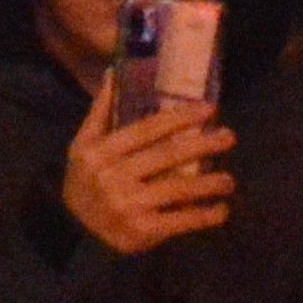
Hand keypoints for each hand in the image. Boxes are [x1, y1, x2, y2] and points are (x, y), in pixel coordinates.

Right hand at [57, 80, 237, 256]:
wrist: (73, 231)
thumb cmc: (84, 180)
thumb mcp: (83, 143)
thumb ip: (101, 110)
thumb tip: (114, 71)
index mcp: (101, 152)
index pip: (147, 130)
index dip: (180, 118)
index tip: (209, 110)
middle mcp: (113, 177)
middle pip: (167, 156)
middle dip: (202, 145)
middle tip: (230, 137)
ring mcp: (127, 206)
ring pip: (177, 189)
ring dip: (209, 184)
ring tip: (230, 180)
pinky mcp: (140, 231)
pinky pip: (178, 221)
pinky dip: (203, 217)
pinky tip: (222, 210)